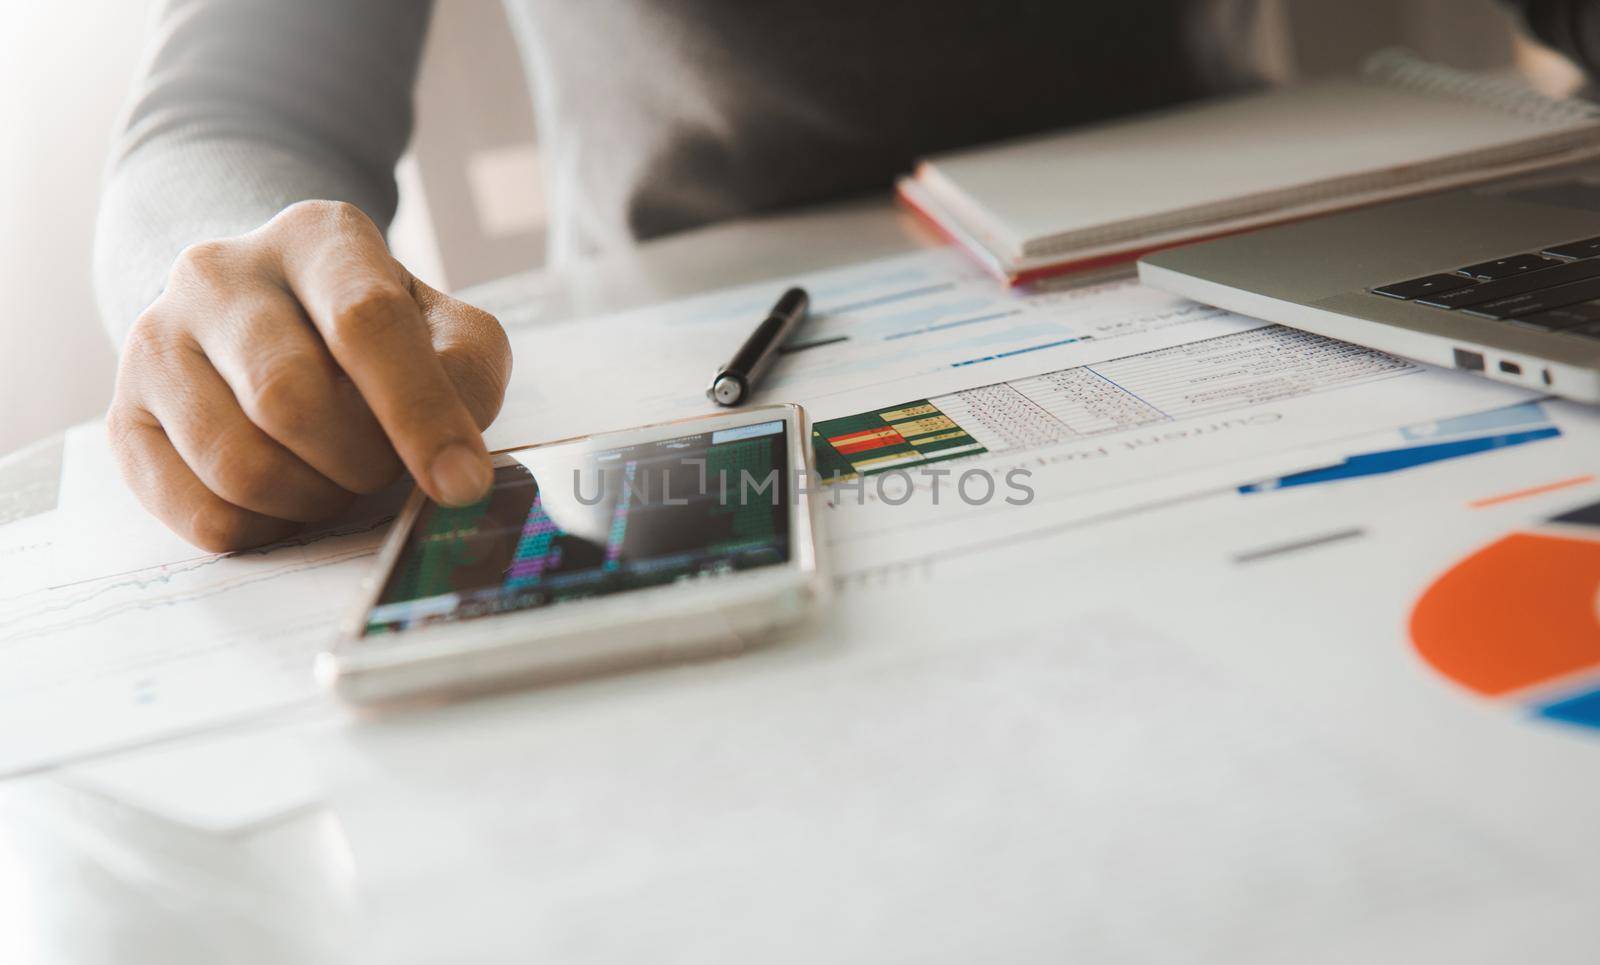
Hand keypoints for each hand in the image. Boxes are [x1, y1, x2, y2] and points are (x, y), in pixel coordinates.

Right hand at [107, 200, 511, 551]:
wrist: (269, 317)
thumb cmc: (375, 332)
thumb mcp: (444, 327)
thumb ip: (466, 375)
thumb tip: (455, 462)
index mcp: (316, 237)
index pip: (366, 321)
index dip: (420, 414)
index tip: (461, 483)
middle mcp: (220, 274)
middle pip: (290, 398)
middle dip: (361, 461)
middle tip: (386, 467)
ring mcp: (158, 342)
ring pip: (239, 464)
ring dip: (316, 500)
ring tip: (341, 479)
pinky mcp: (126, 417)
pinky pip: (202, 513)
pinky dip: (268, 529)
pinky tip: (292, 499)